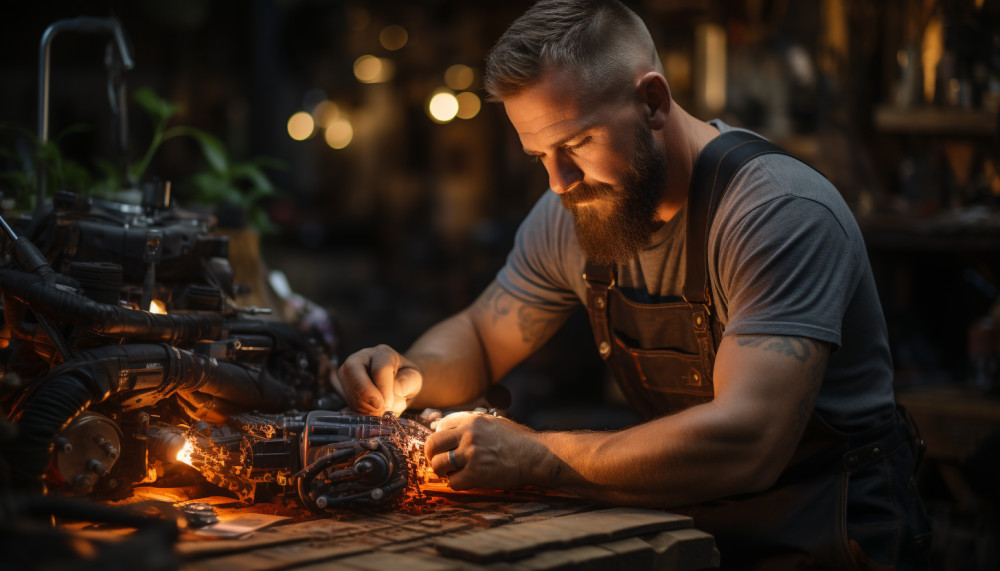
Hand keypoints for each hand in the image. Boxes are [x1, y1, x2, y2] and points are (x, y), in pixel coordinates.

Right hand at [333, 344, 421, 414]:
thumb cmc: (405, 380)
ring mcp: (347, 373)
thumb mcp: (414, 379)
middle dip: (367, 395)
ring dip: (366, 407)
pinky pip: (348, 402)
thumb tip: (396, 389)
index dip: (384, 388)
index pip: (380, 369)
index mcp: (382, 353)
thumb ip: (408, 382)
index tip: (388, 404)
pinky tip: (373, 410)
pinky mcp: (341, 387)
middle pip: (355, 374)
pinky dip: (361, 411)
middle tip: (380, 409)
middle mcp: (360, 358)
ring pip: (350, 390)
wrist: (395, 385)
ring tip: (381, 409)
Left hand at [424, 411, 541, 490]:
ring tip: (452, 473)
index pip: (441, 426)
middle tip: (439, 461)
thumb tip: (449, 430)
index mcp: (472, 420)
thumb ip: (472, 425)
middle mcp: (468, 435)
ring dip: (442, 472)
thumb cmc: (517, 440)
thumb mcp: (494, 423)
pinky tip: (466, 481)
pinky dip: (456, 484)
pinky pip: (453, 482)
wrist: (535, 455)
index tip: (444, 447)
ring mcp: (471, 454)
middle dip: (432, 455)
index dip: (440, 438)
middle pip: (432, 444)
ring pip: (438, 465)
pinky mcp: (476, 474)